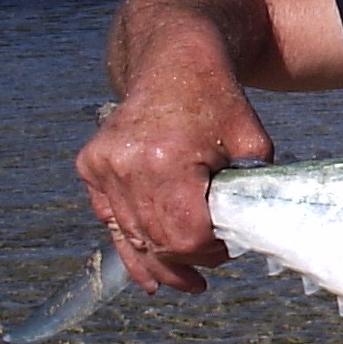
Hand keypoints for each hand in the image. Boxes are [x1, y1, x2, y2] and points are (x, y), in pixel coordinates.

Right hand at [75, 80, 271, 294]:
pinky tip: (149, 275)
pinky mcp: (90, 166)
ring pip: (132, 237)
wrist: (173, 61)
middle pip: (158, 241)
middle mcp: (127, 165)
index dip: (210, 253)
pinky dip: (130, 246)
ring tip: (182, 283)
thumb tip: (247, 237)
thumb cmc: (217, 101)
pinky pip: (111, 220)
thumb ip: (247, 194)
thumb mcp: (252, 145)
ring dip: (158, 261)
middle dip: (186, 261)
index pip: (187, 236)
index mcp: (168, 160)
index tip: (227, 249)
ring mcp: (103, 166)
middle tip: (206, 273)